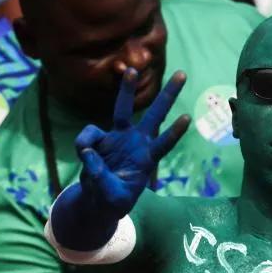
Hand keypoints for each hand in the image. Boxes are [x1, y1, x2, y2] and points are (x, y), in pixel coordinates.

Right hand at [75, 68, 190, 219]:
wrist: (99, 201)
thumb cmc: (112, 201)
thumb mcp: (112, 197)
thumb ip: (101, 177)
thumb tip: (89, 153)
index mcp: (147, 160)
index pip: (164, 144)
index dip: (173, 133)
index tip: (187, 119)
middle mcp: (137, 143)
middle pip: (155, 115)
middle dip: (168, 95)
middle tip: (183, 74)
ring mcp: (119, 138)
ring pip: (124, 109)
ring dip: (128, 89)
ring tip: (131, 71)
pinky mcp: (101, 139)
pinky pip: (89, 135)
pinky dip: (84, 143)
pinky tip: (84, 156)